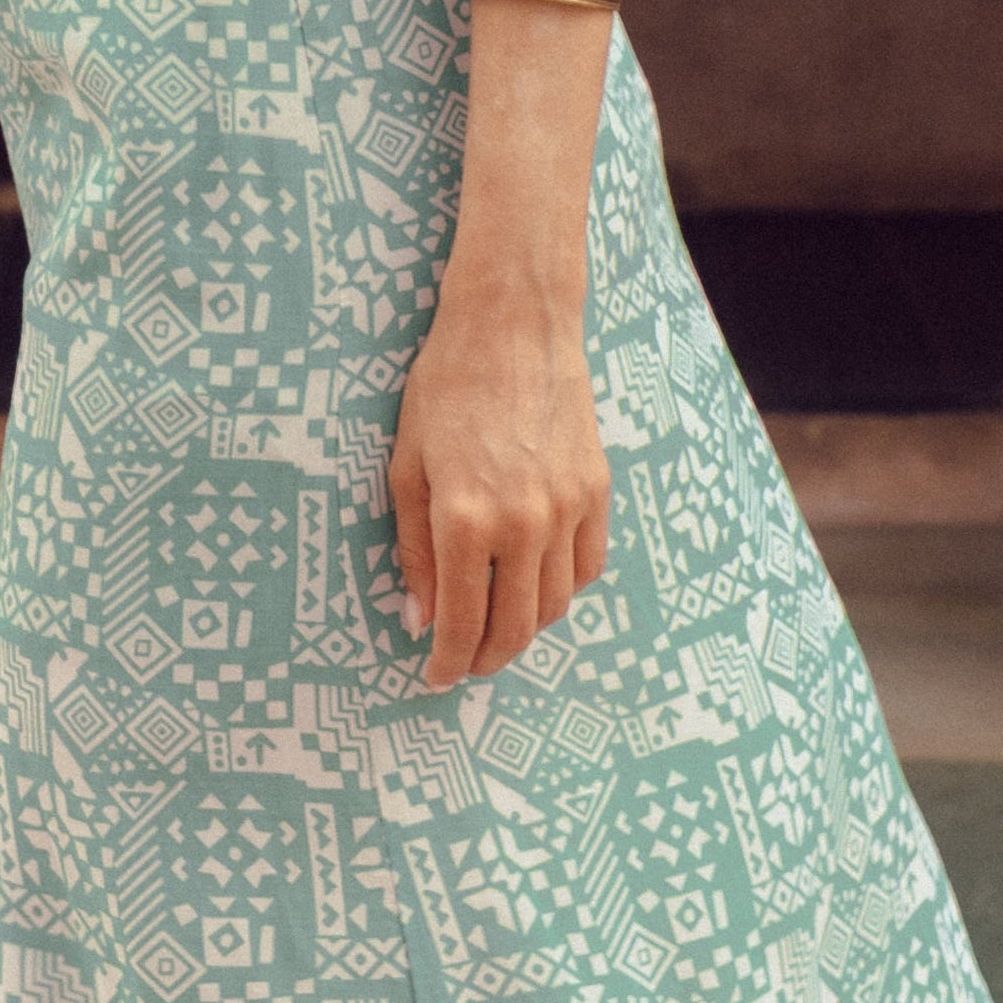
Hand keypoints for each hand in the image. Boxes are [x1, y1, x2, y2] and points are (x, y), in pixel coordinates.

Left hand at [389, 254, 611, 687]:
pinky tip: (535, 584)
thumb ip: (412, 550)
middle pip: (515, 628)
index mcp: (464, 519)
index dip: (445, 661)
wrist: (513, 324)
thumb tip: (417, 619)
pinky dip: (562, 589)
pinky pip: (587, 566)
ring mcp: (568, 509)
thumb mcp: (405, 467)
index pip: (460, 622)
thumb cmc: (444, 389)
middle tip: (464, 666)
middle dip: (486, 659)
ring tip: (497, 627)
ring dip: (525, 629)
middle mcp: (523, 524)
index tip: (434, 678)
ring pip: (555, 604)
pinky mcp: (597, 490)